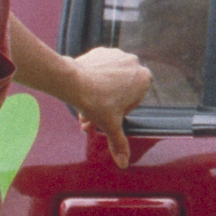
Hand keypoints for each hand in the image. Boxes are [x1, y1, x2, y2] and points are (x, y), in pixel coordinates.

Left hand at [66, 45, 151, 165]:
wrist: (72, 82)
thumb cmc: (96, 102)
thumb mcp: (110, 126)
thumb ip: (119, 143)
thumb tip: (123, 163)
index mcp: (143, 79)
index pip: (132, 101)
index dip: (118, 112)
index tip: (105, 117)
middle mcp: (134, 63)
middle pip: (119, 90)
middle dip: (105, 104)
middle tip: (91, 116)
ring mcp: (117, 55)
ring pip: (109, 79)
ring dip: (98, 92)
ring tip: (84, 104)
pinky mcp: (101, 51)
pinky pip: (99, 68)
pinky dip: (92, 78)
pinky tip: (82, 88)